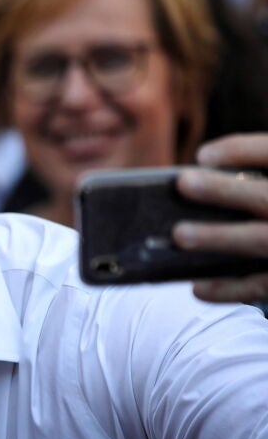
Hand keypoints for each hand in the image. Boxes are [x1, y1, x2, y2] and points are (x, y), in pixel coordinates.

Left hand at [173, 133, 267, 301]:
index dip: (241, 150)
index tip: (201, 155)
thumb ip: (248, 188)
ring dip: (218, 237)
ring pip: (260, 239)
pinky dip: (228, 288)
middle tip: (183, 183)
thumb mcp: (267, 192)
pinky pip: (260, 285)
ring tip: (179, 234)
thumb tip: (192, 189)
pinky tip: (197, 287)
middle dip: (225, 190)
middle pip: (265, 198)